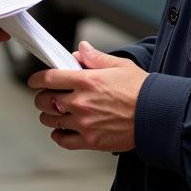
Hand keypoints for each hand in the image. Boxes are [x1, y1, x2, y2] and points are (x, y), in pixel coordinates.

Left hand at [28, 41, 147, 152]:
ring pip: (51, 120)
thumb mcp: (119, 65)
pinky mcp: (91, 141)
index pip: (49, 78)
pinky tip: (61, 131)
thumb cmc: (141, 90)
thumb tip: (80, 49)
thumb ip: (95, 58)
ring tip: (53, 113)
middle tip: (45, 96)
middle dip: (41, 97)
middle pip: (45, 100)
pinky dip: (58, 136)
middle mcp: (81, 102)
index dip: (36, 79)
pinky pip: (64, 141)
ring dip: (48, 116)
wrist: (156, 116)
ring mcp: (84, 123)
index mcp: (87, 81)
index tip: (34, 80)